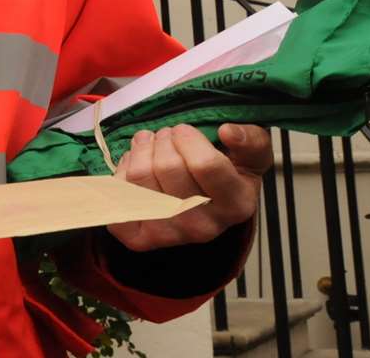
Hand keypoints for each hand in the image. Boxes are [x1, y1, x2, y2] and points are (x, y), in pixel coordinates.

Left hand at [107, 123, 270, 251]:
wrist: (205, 212)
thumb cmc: (227, 177)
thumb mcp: (252, 157)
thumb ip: (251, 141)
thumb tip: (228, 132)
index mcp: (235, 205)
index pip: (205, 164)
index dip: (188, 137)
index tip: (184, 131)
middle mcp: (204, 227)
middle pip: (167, 166)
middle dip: (163, 139)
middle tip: (166, 137)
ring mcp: (171, 236)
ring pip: (139, 176)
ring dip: (140, 149)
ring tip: (149, 145)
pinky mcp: (140, 239)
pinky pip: (118, 196)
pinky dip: (121, 173)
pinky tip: (135, 169)